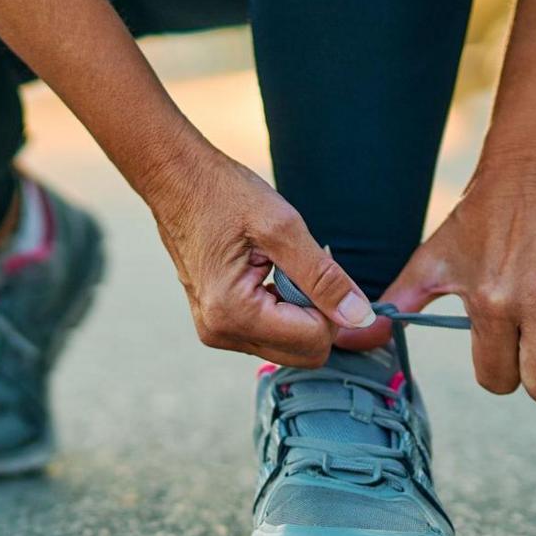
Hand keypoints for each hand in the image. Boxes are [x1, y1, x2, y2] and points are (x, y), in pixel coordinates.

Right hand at [146, 150, 374, 367]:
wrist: (175, 181)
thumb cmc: (222, 194)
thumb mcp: (283, 227)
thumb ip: (324, 277)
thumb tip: (360, 317)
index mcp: (234, 313)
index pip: (314, 341)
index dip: (331, 308)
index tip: (316, 268)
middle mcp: (221, 332)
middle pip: (302, 354)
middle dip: (315, 315)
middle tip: (301, 269)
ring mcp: (216, 331)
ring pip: (287, 346)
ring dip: (297, 310)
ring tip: (277, 266)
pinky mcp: (217, 323)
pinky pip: (267, 334)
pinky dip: (281, 309)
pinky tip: (266, 273)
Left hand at [337, 159, 535, 401]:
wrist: (532, 170)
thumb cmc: (475, 223)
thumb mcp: (430, 261)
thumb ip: (397, 304)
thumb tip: (353, 335)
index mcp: (493, 302)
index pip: (500, 381)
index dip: (494, 373)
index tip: (493, 351)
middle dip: (535, 380)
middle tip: (525, 352)